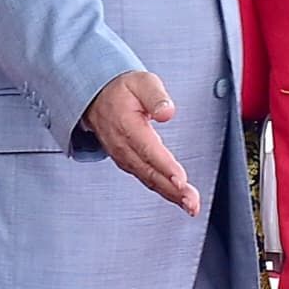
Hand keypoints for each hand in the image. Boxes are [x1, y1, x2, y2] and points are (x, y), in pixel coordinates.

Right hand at [83, 69, 202, 214]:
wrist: (95, 97)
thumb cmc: (122, 90)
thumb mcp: (141, 82)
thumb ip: (156, 96)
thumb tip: (168, 113)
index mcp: (126, 125)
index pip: (148, 150)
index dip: (165, 167)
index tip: (180, 180)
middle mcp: (123, 146)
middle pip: (150, 172)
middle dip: (173, 190)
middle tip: (192, 203)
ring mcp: (124, 157)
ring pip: (149, 180)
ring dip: (171, 195)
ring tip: (191, 206)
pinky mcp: (128, 163)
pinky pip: (147, 179)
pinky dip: (163, 191)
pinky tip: (179, 198)